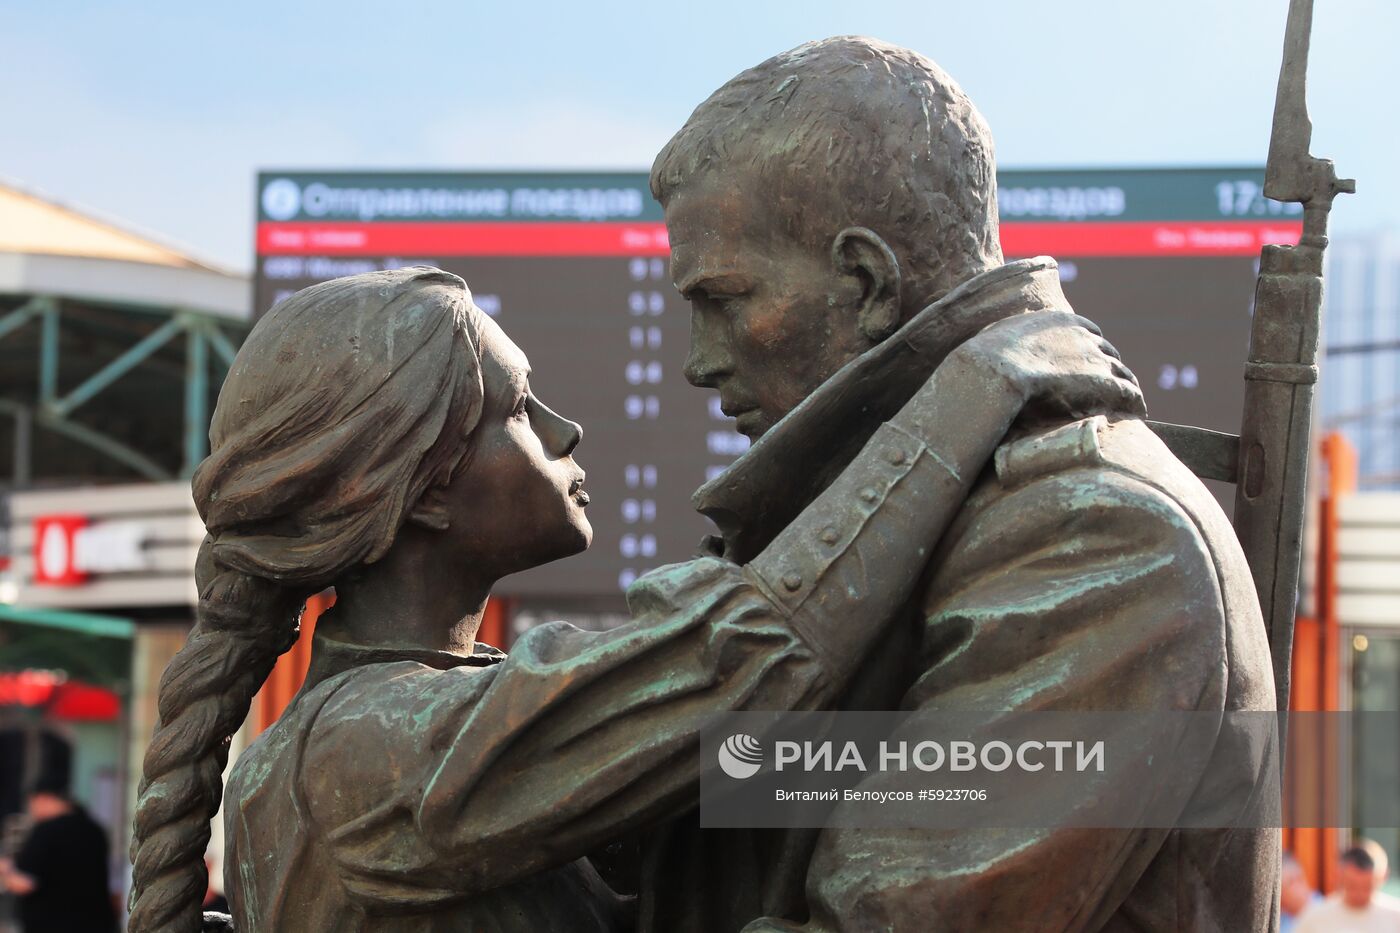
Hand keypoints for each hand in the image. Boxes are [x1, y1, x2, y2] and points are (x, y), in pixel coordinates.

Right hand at [947, 311, 1145, 419]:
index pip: (1085, 332)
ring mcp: (1096, 357)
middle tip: (1112, 386)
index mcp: (1058, 319)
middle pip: (1106, 351)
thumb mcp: (992, 339)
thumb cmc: (982, 362)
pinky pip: (1129, 392)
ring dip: (1125, 386)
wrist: (992, 372)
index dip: (1088, 351)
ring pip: (1121, 372)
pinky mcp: (1105, 382)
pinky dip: (1135, 402)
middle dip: (1109, 367)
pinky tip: (1138, 413)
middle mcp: (1082, 334)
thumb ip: (1002, 340)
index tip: (1089, 365)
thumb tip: (983, 351)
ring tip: (1129, 403)